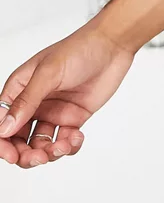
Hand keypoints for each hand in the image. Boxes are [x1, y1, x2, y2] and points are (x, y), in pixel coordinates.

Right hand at [0, 21, 135, 168]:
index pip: (2, 122)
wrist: (113, 45)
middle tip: (40, 157)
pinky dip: (69, 146)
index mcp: (20, 89)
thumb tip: (5, 128)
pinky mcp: (73, 117)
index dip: (3, 143)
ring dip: (48, 152)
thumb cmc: (79, 49)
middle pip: (19, 139)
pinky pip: (65, 141)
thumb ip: (27, 101)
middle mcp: (34, 103)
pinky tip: (76, 138)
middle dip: (26, 154)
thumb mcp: (49, 72)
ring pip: (40, 144)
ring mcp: (53, 111)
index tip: (12, 155)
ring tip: (62, 146)